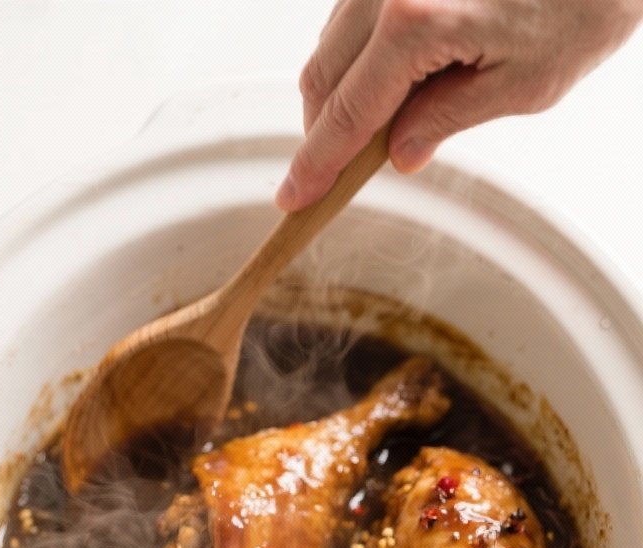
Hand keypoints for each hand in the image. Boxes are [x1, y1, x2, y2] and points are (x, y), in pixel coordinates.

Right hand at [277, 0, 641, 209]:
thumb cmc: (583, 0)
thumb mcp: (521, 85)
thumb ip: (446, 120)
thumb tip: (398, 152)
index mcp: (414, 21)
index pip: (347, 114)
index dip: (316, 164)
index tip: (293, 198)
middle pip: (322, 75)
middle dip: (322, 131)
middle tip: (333, 175)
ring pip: (331, 41)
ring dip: (341, 90)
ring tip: (378, 125)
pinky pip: (353, 12)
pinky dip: (359, 53)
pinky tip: (390, 77)